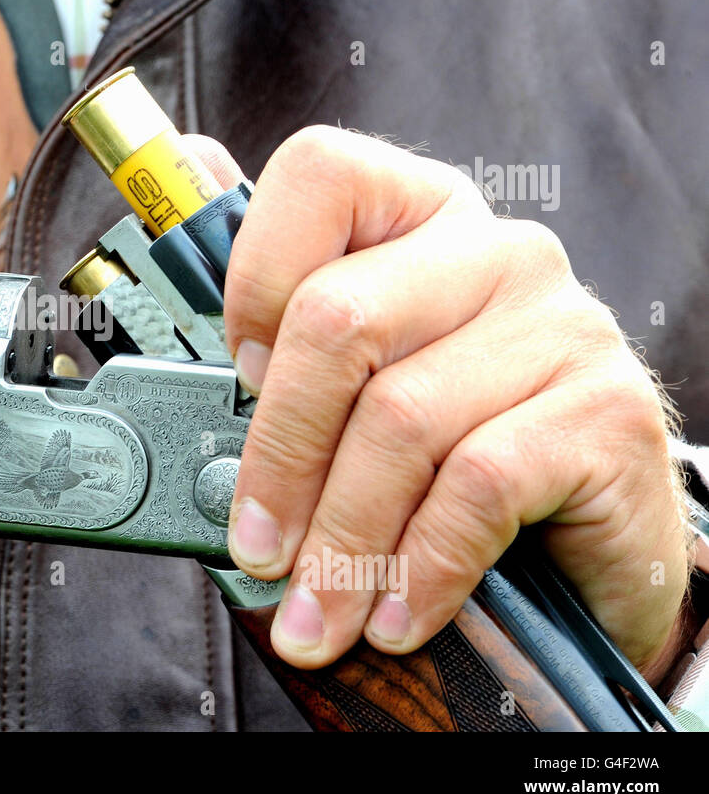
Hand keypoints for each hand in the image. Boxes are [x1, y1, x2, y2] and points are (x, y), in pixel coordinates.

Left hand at [197, 127, 689, 678]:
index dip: (253, 282)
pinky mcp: (607, 409)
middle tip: (257, 549)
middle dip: (278, 455)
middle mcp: (493, 250)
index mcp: (416, 216)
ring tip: (315, 613)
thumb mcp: (361, 381)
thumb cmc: (449, 449)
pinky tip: (393, 616)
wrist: (593, 536)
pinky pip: (477, 486)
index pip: (318, 177)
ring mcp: (559, 322)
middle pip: (339, 319)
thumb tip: (187, 239)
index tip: (236, 381)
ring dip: (340, 541)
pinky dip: (417, 567)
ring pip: (400, 419)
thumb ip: (282, 326)